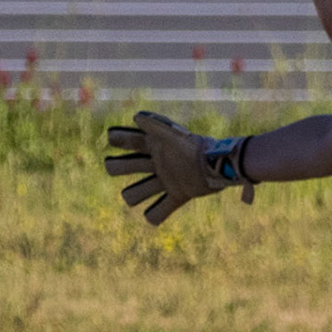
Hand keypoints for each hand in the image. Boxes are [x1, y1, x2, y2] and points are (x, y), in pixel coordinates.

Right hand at [104, 111, 255, 225]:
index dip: (117, 139)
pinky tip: (153, 215)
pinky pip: (160, 211)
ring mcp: (166, 180)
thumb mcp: (173, 135)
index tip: (112, 138)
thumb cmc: (194, 146)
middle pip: (124, 167)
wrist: (218, 163)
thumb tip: (136, 116)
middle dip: (117, 167)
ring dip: (134, 194)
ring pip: (137, 192)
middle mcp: (157, 163)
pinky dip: (155, 215)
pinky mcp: (178, 195)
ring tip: (134, 196)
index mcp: (155, 145)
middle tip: (114, 167)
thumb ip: (155, 125)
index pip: (128, 140)